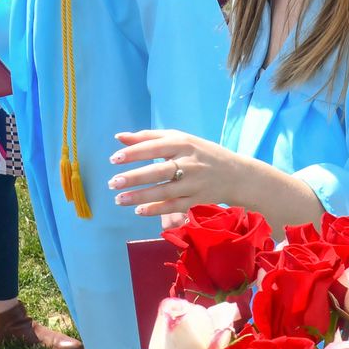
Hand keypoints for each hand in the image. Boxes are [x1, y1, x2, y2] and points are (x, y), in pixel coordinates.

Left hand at [109, 130, 293, 220]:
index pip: (155, 146)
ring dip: (140, 196)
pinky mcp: (197, 199)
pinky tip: (139, 210)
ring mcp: (194, 183)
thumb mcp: (179, 139)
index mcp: (183, 143)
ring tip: (119, 199)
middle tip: (113, 183)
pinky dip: (157, 209)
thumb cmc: (200, 153)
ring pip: (164, 191)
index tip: (114, 159)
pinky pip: (174, 206)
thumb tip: (119, 137)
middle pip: (159, 170)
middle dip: (135, 177)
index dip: (134, 153)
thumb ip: (149, 137)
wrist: (236, 174)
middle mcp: (189, 162)